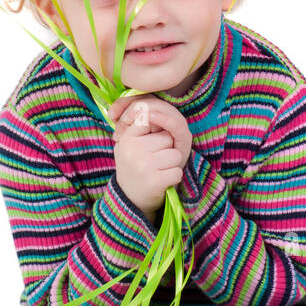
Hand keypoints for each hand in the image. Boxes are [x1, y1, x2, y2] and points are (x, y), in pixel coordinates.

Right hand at [106, 95, 191, 223]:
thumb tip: (147, 107)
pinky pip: (177, 172)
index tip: (153, 136)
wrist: (129, 199)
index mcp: (127, 138)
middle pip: (167, 137)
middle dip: (166, 148)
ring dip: (171, 164)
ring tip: (157, 170)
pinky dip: (173, 177)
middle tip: (153, 160)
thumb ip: (138, 125)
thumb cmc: (134, 165)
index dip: (157, 125)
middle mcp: (133, 150)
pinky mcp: (154, 182)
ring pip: (175, 155)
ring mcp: (144, 166)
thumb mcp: (129, 144)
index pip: (148, 116)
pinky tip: (162, 181)